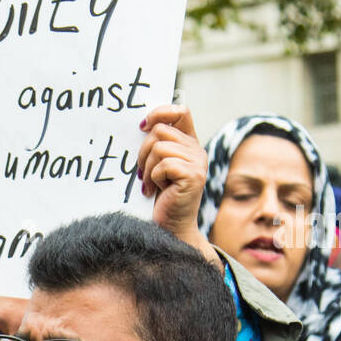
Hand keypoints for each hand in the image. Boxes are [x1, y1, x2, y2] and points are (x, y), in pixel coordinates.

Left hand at [136, 105, 217, 265]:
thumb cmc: (160, 199)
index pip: (180, 112)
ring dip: (148, 167)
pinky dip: (154, 178)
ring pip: (160, 147)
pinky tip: (156, 191)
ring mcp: (197, 163)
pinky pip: (164, 164)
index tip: (142, 126)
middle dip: (144, 151)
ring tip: (151, 184)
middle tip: (144, 173)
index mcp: (189, 144)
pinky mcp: (193, 176)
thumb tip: (143, 124)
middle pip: (161, 130)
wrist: (170, 228)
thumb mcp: (157, 167)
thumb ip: (157, 145)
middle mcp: (197, 151)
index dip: (160, 112)